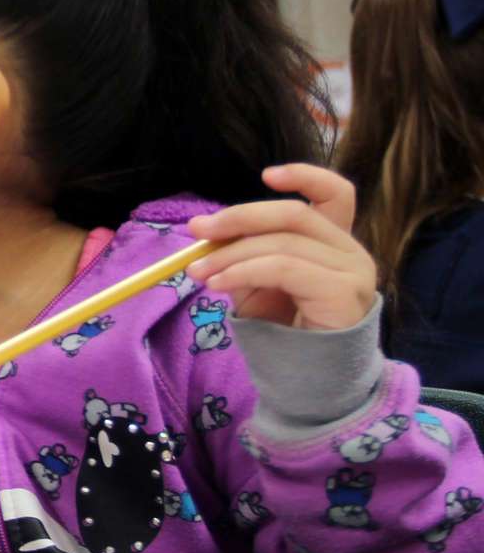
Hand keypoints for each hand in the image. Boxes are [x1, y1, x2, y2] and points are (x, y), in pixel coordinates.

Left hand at [187, 164, 376, 330]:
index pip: (336, 193)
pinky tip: (218, 284)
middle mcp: (350, 251)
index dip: (305, 176)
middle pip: (295, 214)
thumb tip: (201, 228)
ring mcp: (353, 271)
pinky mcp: (344, 292)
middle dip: (240, 218)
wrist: (309, 378)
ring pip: (283, 243)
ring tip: (199, 272)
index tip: (266, 175)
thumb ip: (240, 252)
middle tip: (198, 230)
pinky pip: (284, 268)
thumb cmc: (284, 328)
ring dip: (231, 254)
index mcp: (333, 242)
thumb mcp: (256, 281)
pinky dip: (244, 271)